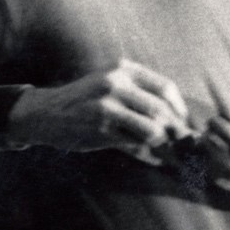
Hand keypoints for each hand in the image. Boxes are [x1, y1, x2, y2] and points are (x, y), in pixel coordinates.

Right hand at [6, 59, 192, 164]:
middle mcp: (115, 84)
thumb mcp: (109, 81)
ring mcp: (107, 107)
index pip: (164, 87)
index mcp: (122, 69)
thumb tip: (176, 114)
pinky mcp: (100, 130)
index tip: (183, 121)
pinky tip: (154, 160)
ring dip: (163, 144)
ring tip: (168, 151)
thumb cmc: (85, 99)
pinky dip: (149, 155)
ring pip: (150, 129)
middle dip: (175, 128)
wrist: (46, 112)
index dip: (179, 107)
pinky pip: (135, 145)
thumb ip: (138, 92)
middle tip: (181, 142)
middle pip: (160, 109)